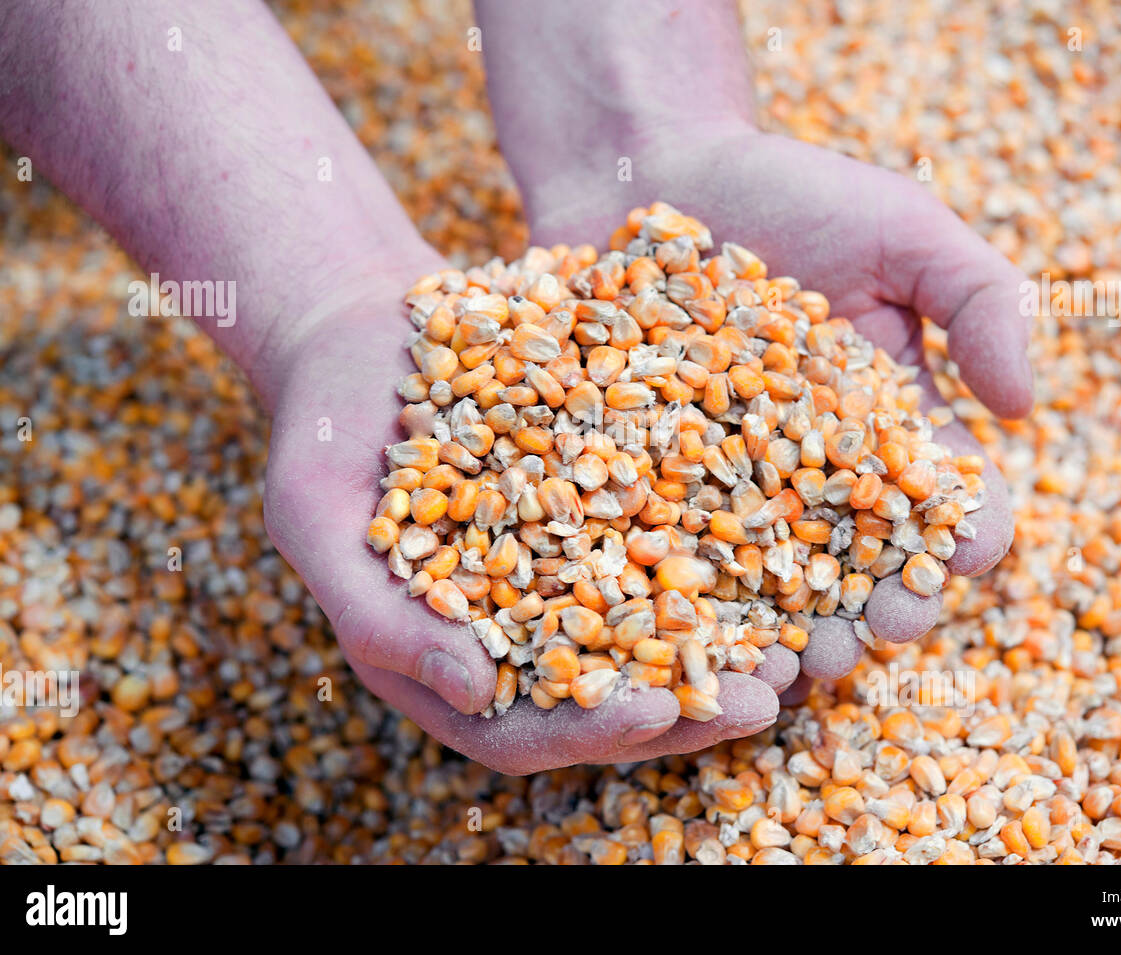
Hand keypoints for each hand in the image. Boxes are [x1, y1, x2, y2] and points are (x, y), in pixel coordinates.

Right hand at [261, 284, 792, 774]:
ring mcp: (569, 571)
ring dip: (730, 641)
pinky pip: (671, 535)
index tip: (655, 714)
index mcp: (445, 661)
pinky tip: (789, 536)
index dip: (590, 728)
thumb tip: (476, 695)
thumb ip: (380, 615)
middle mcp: (519, 631)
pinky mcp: (606, 506)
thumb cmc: (321, 431)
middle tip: (767, 696)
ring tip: (804, 639)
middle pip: (612, 693)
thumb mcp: (316, 520)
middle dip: (690, 704)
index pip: (524, 727)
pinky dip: (727, 546)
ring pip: (656, 628)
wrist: (362, 331)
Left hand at [519, 124, 1032, 697]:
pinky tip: (693, 636)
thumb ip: (981, 300)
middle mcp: (816, 480)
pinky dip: (690, 606)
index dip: (967, 536)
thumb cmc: (789, 193)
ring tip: (792, 663)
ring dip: (790, 635)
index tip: (967, 552)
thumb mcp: (903, 227)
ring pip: (771, 590)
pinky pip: (673, 560)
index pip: (946, 503)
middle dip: (880, 610)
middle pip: (863, 568)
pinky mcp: (652, 492)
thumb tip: (1024, 409)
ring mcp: (730, 493)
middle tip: (878, 634)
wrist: (650, 173)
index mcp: (891, 432)